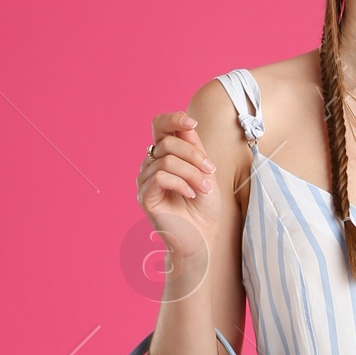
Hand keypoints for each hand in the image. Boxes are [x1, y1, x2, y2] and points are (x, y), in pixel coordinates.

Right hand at [136, 111, 222, 257]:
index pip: (159, 126)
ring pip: (167, 160)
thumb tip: (187, 122)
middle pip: (168, 142)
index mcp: (164, 154)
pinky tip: (191, 195)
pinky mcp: (144, 196)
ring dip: (192, 173)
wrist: (203, 236)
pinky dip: (181, 183)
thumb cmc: (204, 205)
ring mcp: (145, 180)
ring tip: (203, 189)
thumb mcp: (204, 170)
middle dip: (195, 156)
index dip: (173, 118)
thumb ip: (194, 147)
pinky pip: (160, 177)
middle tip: (211, 172)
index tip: (192, 123)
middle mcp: (150, 164)